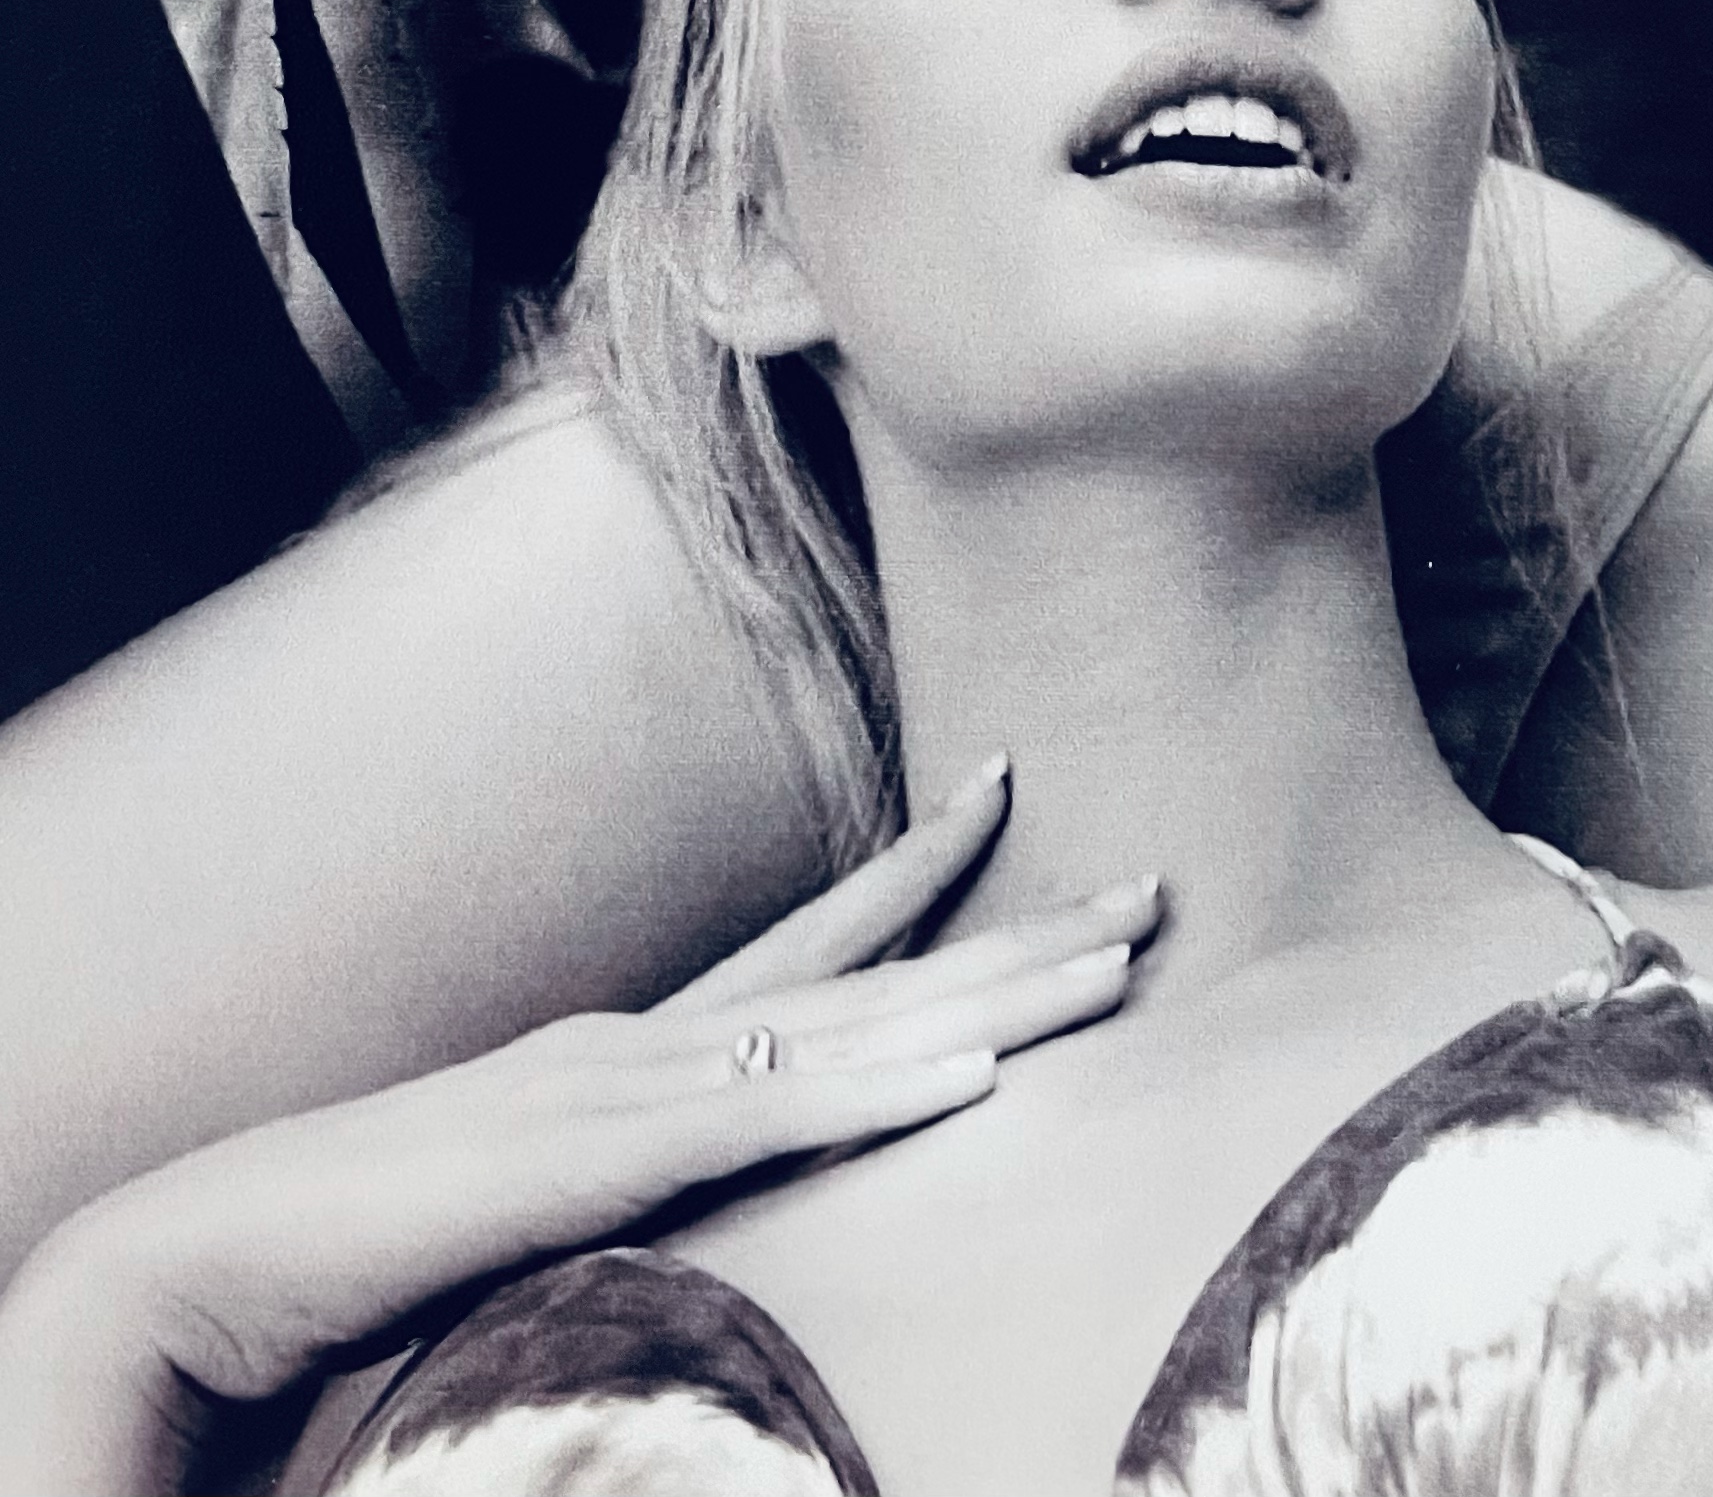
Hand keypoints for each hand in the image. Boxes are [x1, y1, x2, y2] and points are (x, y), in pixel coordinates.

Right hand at [0, 758, 1153, 1489]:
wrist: (223, 1253)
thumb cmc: (372, 1246)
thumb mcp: (534, 1200)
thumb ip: (624, 1178)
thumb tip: (702, 1174)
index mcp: (641, 1047)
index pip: (812, 940)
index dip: (921, 873)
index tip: (1012, 788)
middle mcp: (655, 1039)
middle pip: (880, 979)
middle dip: (1027, 933)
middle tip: (1158, 888)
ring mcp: (634, 1087)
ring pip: (859, 1027)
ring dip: (1002, 996)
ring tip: (1122, 961)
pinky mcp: (605, 1159)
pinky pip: (771, 1121)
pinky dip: (880, 1093)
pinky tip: (976, 1077)